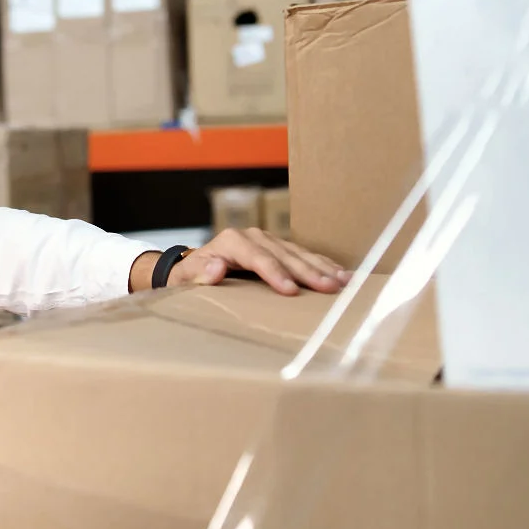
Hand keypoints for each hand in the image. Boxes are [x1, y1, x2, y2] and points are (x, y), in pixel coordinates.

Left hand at [131, 228, 352, 295]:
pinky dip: (322, 265)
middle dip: (309, 272)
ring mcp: (268, 241)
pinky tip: (341, 274)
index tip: (291, 291)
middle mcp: (253, 237)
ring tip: (345, 281)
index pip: (259, 258)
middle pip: (284, 255)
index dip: (276, 274)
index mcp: (232, 241)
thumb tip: (216, 267)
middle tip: (331, 288)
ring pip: (299, 253)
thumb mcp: (184, 279)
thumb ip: (198, 274)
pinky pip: (302, 256)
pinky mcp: (278, 249)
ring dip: (322, 267)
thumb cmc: (187, 277)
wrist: (189, 270)